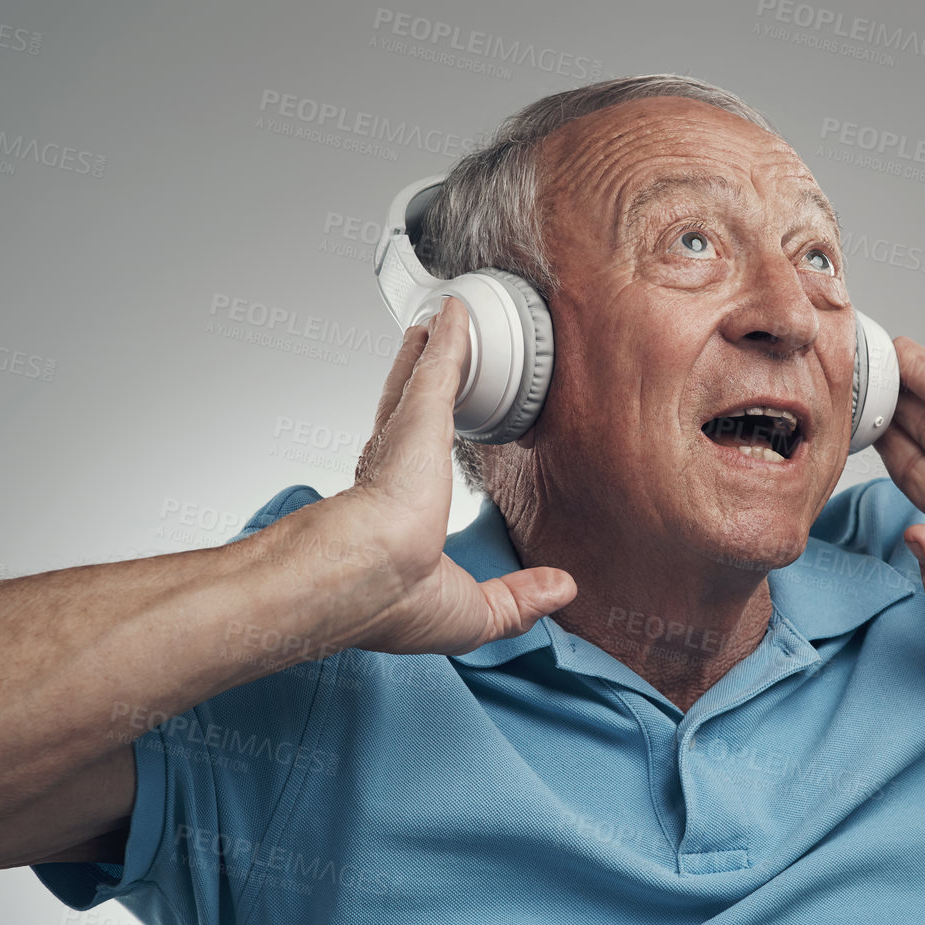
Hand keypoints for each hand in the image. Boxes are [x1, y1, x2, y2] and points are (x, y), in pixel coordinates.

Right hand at [333, 298, 575, 654]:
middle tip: (428, 352)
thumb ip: (518, 599)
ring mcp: (400, 437)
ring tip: (439, 323)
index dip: (409, 451)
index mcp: (389, 516)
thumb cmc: (388, 602)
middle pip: (405, 410)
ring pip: (419, 379)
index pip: (402, 472)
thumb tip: (564, 590)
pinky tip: (457, 312)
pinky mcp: (418, 413)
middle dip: (416, 380)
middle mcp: (387, 470)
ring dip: (430, 349)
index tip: (419, 441)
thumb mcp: (473, 612)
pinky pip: (440, 361)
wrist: (361, 578)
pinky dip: (449, 334)